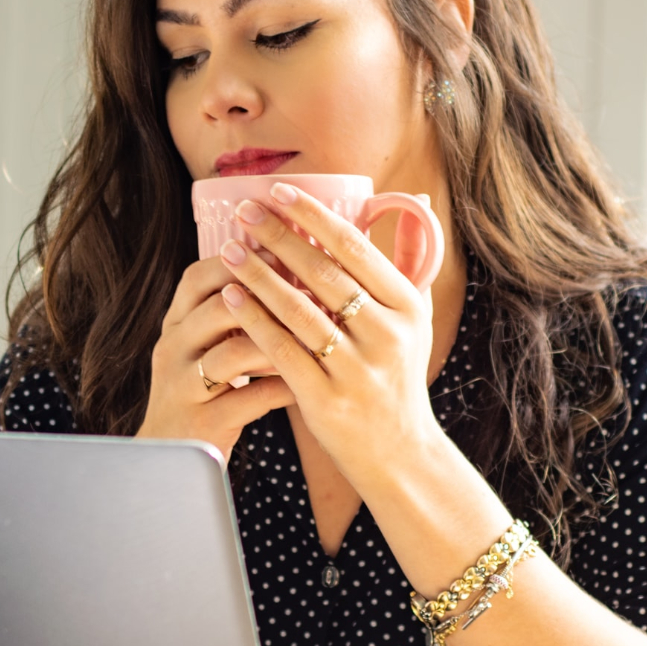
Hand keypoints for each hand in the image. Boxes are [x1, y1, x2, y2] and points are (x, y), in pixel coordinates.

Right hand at [137, 255, 296, 464]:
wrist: (169, 458)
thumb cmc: (202, 393)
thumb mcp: (204, 347)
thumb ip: (231, 313)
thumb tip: (289, 268)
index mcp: (175, 324)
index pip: (198, 277)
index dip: (238, 261)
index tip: (281, 250)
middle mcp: (172, 349)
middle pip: (215, 308)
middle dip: (267, 296)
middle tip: (312, 290)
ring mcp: (182, 386)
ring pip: (231, 353)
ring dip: (277, 342)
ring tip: (315, 337)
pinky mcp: (201, 421)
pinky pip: (247, 399)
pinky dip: (281, 388)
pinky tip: (309, 384)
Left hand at [214, 182, 439, 480]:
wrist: (398, 454)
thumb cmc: (397, 376)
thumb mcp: (415, 321)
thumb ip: (408, 265)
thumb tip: (417, 200)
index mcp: (408, 307)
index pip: (355, 248)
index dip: (314, 217)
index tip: (279, 192)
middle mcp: (387, 335)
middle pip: (324, 274)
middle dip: (279, 237)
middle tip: (244, 211)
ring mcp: (357, 369)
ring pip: (298, 310)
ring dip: (258, 274)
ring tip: (229, 248)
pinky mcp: (327, 398)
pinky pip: (281, 350)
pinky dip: (254, 320)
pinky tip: (229, 297)